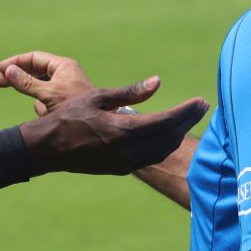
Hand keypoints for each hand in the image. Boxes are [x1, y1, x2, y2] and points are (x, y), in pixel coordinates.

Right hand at [0, 50, 95, 115]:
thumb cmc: (76, 106)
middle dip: (17, 78)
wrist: (96, 128)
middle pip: (34, 72)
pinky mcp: (62, 103)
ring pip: (40, 91)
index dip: (16, 62)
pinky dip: (45, 110)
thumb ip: (27, 82)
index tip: (0, 69)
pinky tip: (52, 116)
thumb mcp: (48, 93)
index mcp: (63, 66)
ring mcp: (63, 89)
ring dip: (38, 100)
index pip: (35, 58)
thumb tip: (8, 70)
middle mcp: (64, 75)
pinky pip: (46, 104)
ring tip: (47, 110)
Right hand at [17, 77, 208, 175]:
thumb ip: (130, 92)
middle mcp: (127, 151)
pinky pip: (151, 157)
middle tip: (202, 106)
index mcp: (123, 131)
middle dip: (188, 121)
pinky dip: (165, 144)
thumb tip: (158, 82)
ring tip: (189, 117)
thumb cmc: (70, 116)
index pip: (166, 122)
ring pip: (163, 150)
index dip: (186, 112)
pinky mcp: (121, 168)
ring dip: (179, 133)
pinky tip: (169, 133)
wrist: (48, 148)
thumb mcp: (98, 97)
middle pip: (169, 137)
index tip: (201, 101)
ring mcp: (125, 163)